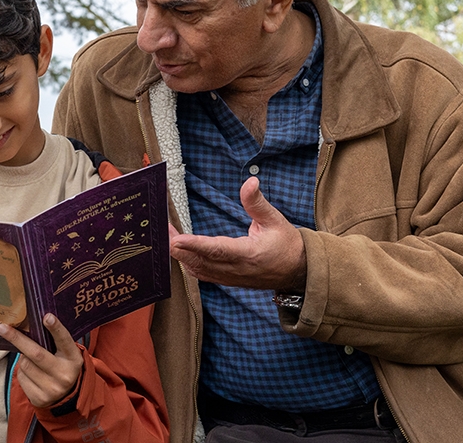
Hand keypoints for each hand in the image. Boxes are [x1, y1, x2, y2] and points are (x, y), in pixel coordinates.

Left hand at [0, 314, 83, 407]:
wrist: (66, 397)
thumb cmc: (61, 366)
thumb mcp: (65, 353)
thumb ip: (54, 341)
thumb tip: (31, 324)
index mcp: (73, 359)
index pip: (65, 341)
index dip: (56, 328)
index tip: (46, 316)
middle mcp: (64, 374)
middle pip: (36, 354)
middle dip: (17, 339)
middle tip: (1, 327)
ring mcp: (52, 388)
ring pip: (25, 365)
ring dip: (23, 358)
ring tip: (32, 360)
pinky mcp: (40, 398)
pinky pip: (21, 378)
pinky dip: (22, 372)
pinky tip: (31, 373)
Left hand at [169, 177, 306, 290]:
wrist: (299, 272)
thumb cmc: (287, 245)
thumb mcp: (275, 219)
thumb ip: (257, 202)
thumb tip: (250, 182)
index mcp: (249, 254)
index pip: (217, 250)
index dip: (196, 245)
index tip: (178, 239)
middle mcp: (237, 269)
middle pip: (200, 261)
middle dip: (179, 248)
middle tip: (163, 232)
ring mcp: (231, 278)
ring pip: (199, 270)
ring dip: (181, 256)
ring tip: (167, 239)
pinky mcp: (228, 281)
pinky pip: (203, 276)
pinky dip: (189, 265)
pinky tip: (180, 254)